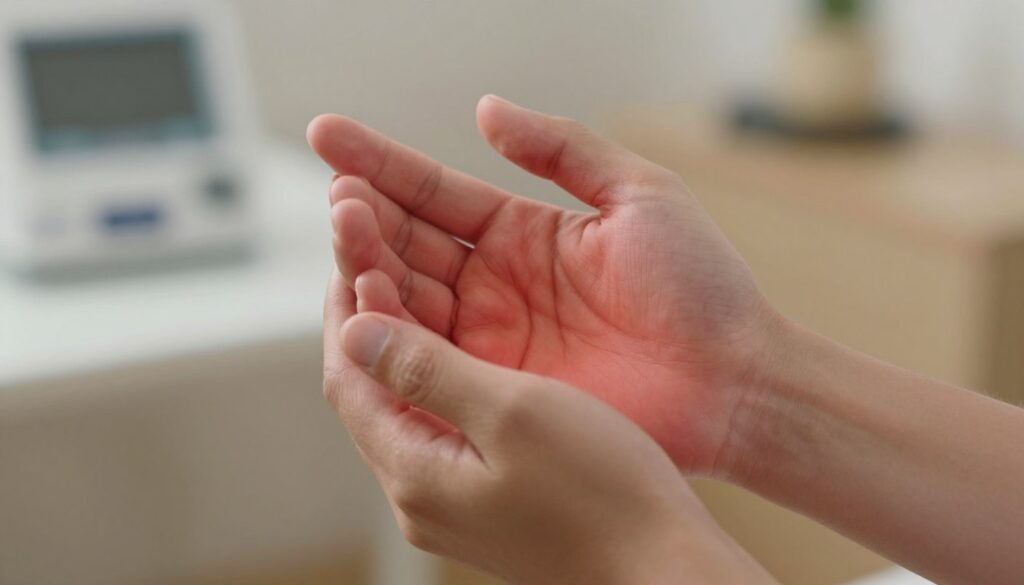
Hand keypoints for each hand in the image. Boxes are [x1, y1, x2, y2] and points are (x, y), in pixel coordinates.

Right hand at [307, 96, 776, 473]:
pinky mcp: (492, 390)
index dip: (379, 162)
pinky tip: (363, 304)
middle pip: (406, 243)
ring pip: (405, 297)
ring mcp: (488, 338)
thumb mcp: (638, 194)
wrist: (734, 381)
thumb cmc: (700, 286)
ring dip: (367, 267)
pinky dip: (389, 333)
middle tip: (340, 199)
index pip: (433, 191)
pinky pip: (424, 358)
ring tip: (346, 233)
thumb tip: (485, 108)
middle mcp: (493, 283)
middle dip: (363, 217)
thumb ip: (561, 149)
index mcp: (521, 232)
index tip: (325, 135)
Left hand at [323, 268, 775, 584]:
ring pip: (404, 401)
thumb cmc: (603, 492)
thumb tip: (354, 332)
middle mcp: (420, 493)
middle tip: (372, 244)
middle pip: (368, 388)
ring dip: (401, 337)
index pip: (348, 375)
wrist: (664, 566)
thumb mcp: (513, 412)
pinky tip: (458, 337)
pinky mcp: (485, 497)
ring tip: (409, 273)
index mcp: (415, 473)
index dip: (346, 303)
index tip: (354, 242)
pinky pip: (440, 420)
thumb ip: (427, 370)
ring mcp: (452, 499)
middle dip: (367, 313)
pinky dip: (437, 368)